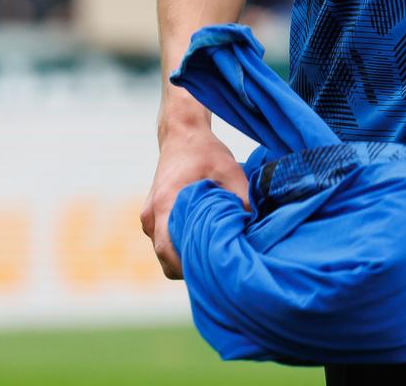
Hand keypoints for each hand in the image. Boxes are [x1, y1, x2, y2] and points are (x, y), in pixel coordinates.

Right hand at [139, 126, 249, 278]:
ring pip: (163, 251)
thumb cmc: (205, 152)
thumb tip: (256, 225)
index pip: (167, 250)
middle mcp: (151, 216)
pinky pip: (164, 240)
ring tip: (212, 254)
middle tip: (217, 267)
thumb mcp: (230, 170)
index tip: (211, 271)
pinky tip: (203, 241)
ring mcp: (149, 218)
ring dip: (184, 256)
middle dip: (189, 267)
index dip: (187, 266)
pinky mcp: (153, 217)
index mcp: (165, 204)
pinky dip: (180, 246)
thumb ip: (243, 197)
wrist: (181, 134)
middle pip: (165, 257)